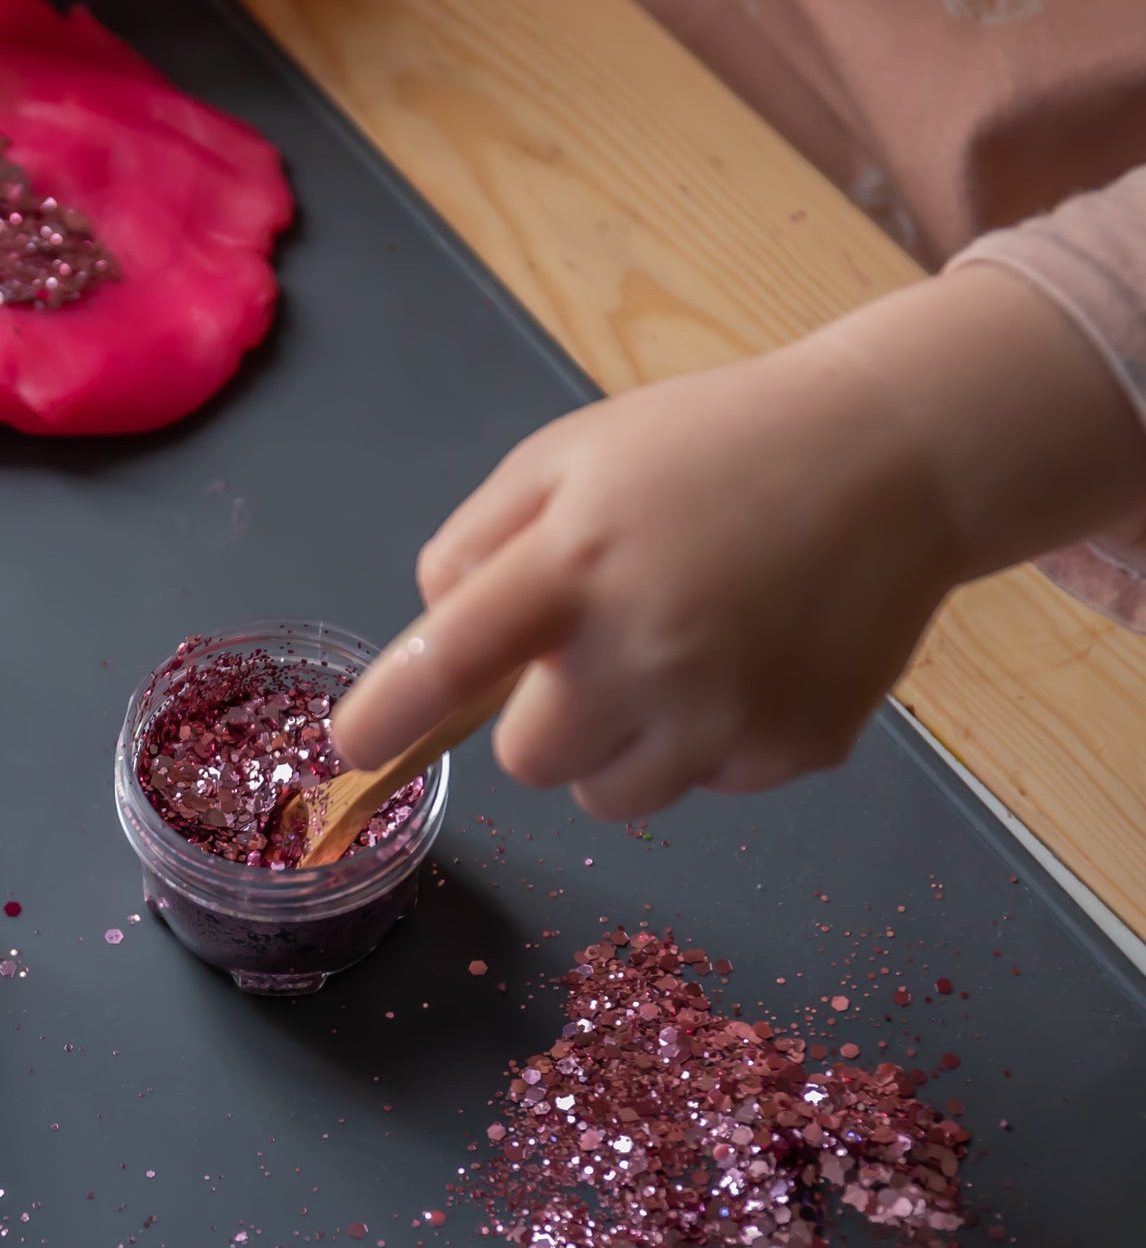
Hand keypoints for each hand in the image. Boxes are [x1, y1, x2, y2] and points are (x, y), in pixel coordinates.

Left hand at [332, 267, 1145, 820]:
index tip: (351, 751)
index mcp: (575, 564)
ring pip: (610, 797)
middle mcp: (646, 651)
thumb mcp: (571, 454)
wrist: (895, 458)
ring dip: (616, 749)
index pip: (451, 663)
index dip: (389, 716)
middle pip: (530, 762)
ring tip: (674, 657)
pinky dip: (708, 742)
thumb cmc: (707, 449)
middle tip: (593, 650)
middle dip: (542, 720)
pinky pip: (706, 785)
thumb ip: (478, 541)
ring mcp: (728, 712)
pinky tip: (751, 660)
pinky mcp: (794, 749)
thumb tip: (435, 630)